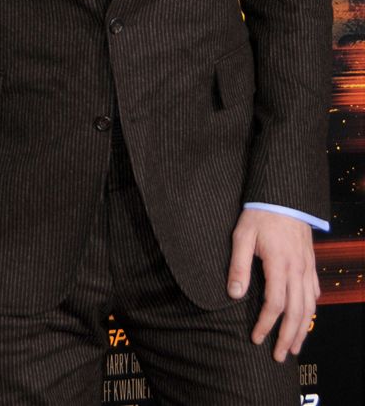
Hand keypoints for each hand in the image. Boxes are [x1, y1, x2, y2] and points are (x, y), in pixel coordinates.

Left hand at [227, 208, 318, 362]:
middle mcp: (297, 269)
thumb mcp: (242, 236)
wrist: (282, 195)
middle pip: (297, 312)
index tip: (256, 338)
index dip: (266, 324)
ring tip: (294, 346)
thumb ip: (239, 265)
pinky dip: (311, 308)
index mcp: (279, 264)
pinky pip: (314, 291)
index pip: (275, 304)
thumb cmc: (259, 214)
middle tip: (279, 355)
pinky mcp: (310, 262)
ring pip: (309, 305)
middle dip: (287, 336)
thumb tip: (234, 294)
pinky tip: (306, 316)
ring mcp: (307, 266)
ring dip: (303, 329)